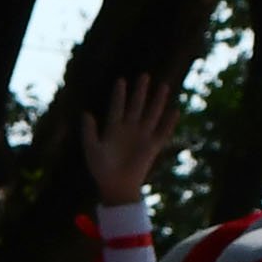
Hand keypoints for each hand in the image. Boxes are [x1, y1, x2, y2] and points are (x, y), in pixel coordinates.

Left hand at [78, 77, 178, 207]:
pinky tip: (175, 110)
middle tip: (144, 75)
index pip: (117, 107)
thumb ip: (89, 131)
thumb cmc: (101, 169)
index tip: (121, 80)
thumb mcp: (92, 149)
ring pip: (151, 114)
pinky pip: (163, 132)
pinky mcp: (152, 147)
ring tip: (163, 86)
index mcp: (113, 129)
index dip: (119, 95)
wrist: (116, 186)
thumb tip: (86, 113)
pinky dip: (169, 122)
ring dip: (157, 101)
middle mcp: (129, 130)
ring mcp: (142, 137)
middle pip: (136, 106)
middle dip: (140, 92)